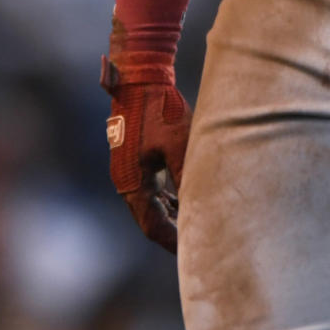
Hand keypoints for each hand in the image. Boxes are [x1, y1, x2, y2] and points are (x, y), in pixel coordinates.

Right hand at [100, 56, 191, 252]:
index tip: (196, 249)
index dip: (175, 241)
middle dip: (174, 232)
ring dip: (173, 215)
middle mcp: (127, 182)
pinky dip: (169, 199)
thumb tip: (203, 206)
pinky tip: (187, 200)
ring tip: (199, 224)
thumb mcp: (179, 144)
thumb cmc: (160, 110)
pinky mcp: (135, 161)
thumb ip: (188, 176)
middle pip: (151, 220)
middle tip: (201, 241)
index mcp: (132, 184)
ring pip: (152, 206)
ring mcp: (129, 172)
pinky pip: (152, 190)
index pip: (153, 227)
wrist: (141, 80)